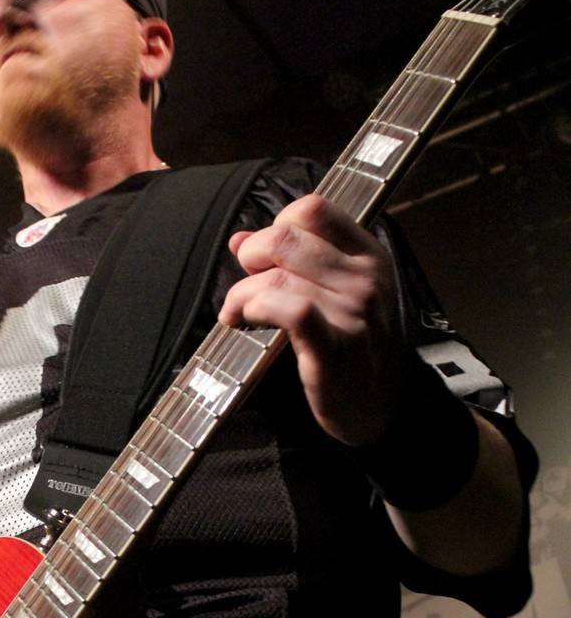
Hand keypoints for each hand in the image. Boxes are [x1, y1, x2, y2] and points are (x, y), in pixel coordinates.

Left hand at [220, 194, 405, 445]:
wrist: (380, 409)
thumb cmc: (353, 348)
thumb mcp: (336, 294)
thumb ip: (291, 261)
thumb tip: (239, 238)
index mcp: (368, 255)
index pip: (312, 209)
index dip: (277, 226)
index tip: (268, 258)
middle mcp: (365, 278)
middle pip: (286, 238)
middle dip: (251, 257)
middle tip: (245, 286)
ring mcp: (353, 313)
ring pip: (276, 278)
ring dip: (241, 294)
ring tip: (236, 313)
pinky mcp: (334, 348)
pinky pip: (289, 310)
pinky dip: (255, 309)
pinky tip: (243, 322)